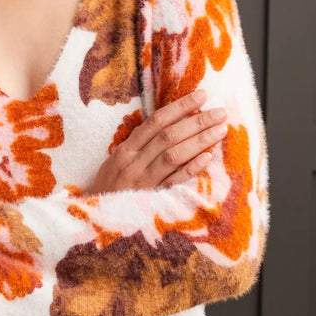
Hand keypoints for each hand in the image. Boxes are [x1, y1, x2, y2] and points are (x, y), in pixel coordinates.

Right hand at [90, 89, 226, 192]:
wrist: (94, 219)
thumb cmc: (109, 188)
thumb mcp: (117, 161)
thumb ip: (140, 145)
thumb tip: (169, 125)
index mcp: (126, 149)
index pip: (157, 121)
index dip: (180, 106)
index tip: (201, 96)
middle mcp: (134, 162)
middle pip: (169, 136)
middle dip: (197, 121)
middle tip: (220, 112)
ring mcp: (143, 181)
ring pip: (174, 155)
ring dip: (199, 141)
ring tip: (220, 130)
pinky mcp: (151, 200)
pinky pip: (173, 182)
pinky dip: (191, 169)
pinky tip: (207, 158)